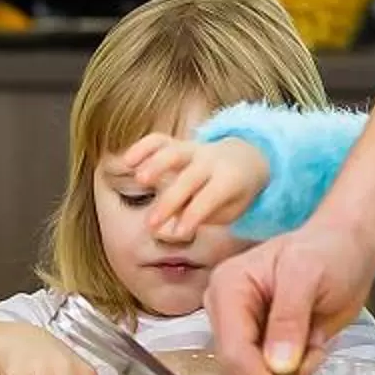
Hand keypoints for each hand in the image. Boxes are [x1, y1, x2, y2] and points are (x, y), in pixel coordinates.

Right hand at [119, 131, 269, 242]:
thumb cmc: (234, 194)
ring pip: (174, 152)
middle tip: (151, 224)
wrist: (247, 158)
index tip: (178, 234)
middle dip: (169, 201)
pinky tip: (127, 161)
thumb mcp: (229, 211)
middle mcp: (210, 161)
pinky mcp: (178, 142)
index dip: (194, 215)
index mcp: (229, 180)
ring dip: (156, 163)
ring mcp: (193, 149)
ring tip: (139, 180)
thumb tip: (172, 227)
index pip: (209, 197)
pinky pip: (160, 140)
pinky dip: (143, 147)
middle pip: (189, 178)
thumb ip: (203, 217)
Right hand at [206, 221, 374, 374]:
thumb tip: (277, 365)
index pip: (232, 348)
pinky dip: (296, 373)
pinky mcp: (261, 344)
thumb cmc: (327, 252)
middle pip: (237, 368)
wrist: (348, 250)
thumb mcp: (308, 275)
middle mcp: (226, 312)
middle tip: (312, 360)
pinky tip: (314, 349)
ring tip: (316, 348)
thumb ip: (290, 318)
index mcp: (228, 287)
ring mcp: (243, 330)